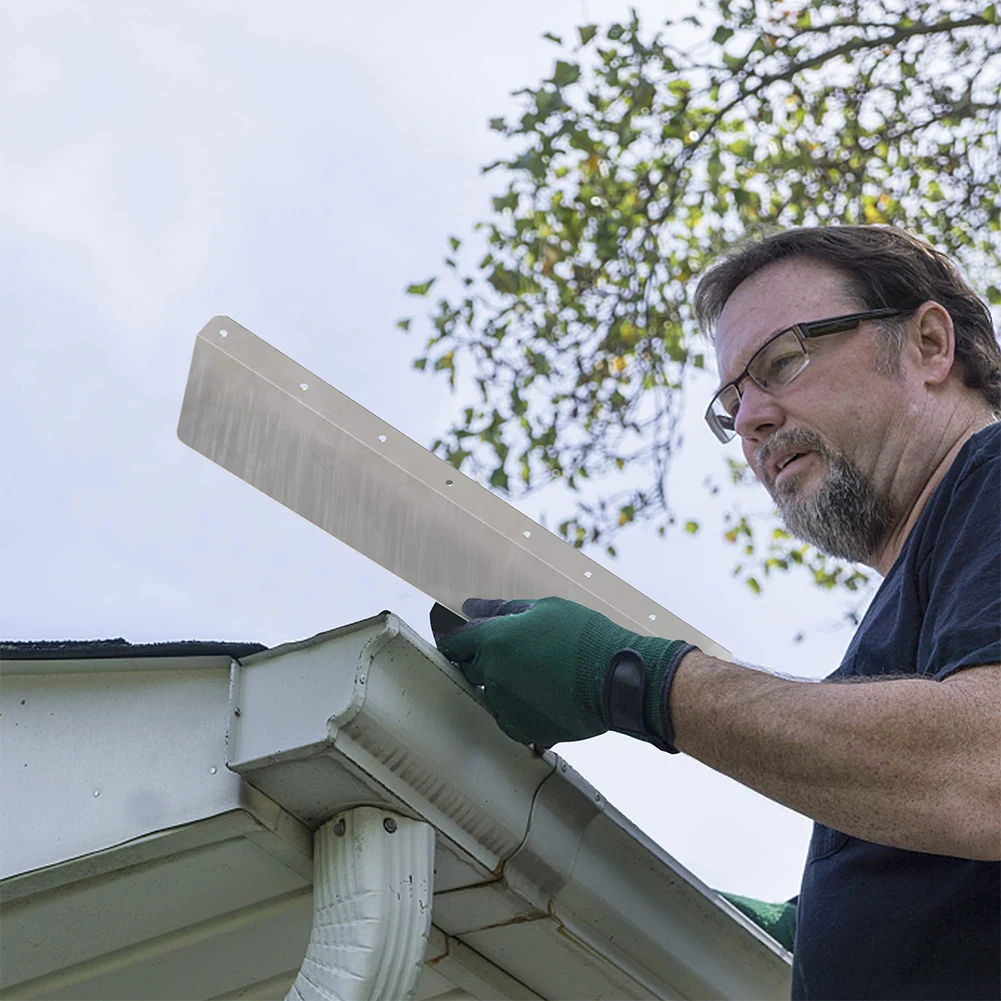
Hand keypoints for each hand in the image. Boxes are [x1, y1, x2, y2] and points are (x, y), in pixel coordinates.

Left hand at [432, 596, 695, 748]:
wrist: (621, 680)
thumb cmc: (585, 636)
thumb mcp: (544, 609)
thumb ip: (501, 610)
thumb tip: (471, 608)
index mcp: (494, 641)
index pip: (453, 643)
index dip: (455, 638)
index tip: (461, 636)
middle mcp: (492, 676)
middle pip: (469, 669)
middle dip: (483, 659)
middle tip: (514, 651)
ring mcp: (506, 707)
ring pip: (490, 695)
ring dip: (503, 684)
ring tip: (538, 673)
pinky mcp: (524, 730)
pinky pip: (509, 717)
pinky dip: (519, 706)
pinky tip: (545, 694)